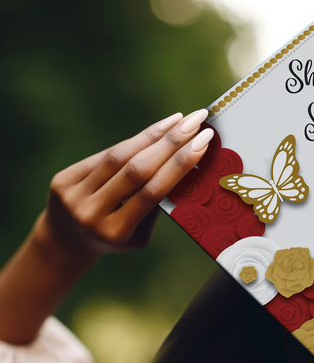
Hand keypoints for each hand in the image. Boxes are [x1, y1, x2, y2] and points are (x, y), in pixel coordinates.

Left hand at [35, 108, 213, 265]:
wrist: (67, 242)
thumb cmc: (115, 238)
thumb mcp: (137, 235)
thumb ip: (151, 207)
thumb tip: (178, 167)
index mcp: (116, 232)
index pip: (152, 192)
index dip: (178, 165)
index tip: (202, 142)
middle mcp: (91, 214)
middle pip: (136, 170)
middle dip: (171, 143)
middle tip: (197, 121)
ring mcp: (74, 196)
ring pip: (119, 157)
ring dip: (153, 136)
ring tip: (179, 120)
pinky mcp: (62, 180)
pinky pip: (104, 156)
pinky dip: (132, 142)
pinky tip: (155, 130)